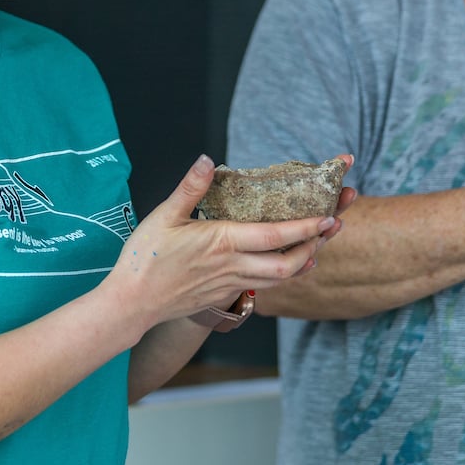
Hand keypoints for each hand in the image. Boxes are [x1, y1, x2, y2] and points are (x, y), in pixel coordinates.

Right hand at [112, 154, 347, 326]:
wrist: (131, 304)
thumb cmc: (144, 259)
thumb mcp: (164, 216)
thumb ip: (190, 188)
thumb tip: (208, 160)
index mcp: (221, 243)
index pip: (274, 236)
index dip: (304, 228)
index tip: (327, 216)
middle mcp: (232, 266)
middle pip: (288, 264)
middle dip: (315, 246)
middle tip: (333, 226)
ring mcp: (230, 284)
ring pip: (280, 278)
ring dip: (304, 261)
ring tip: (319, 243)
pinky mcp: (224, 295)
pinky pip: (264, 286)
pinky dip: (284, 275)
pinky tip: (291, 265)